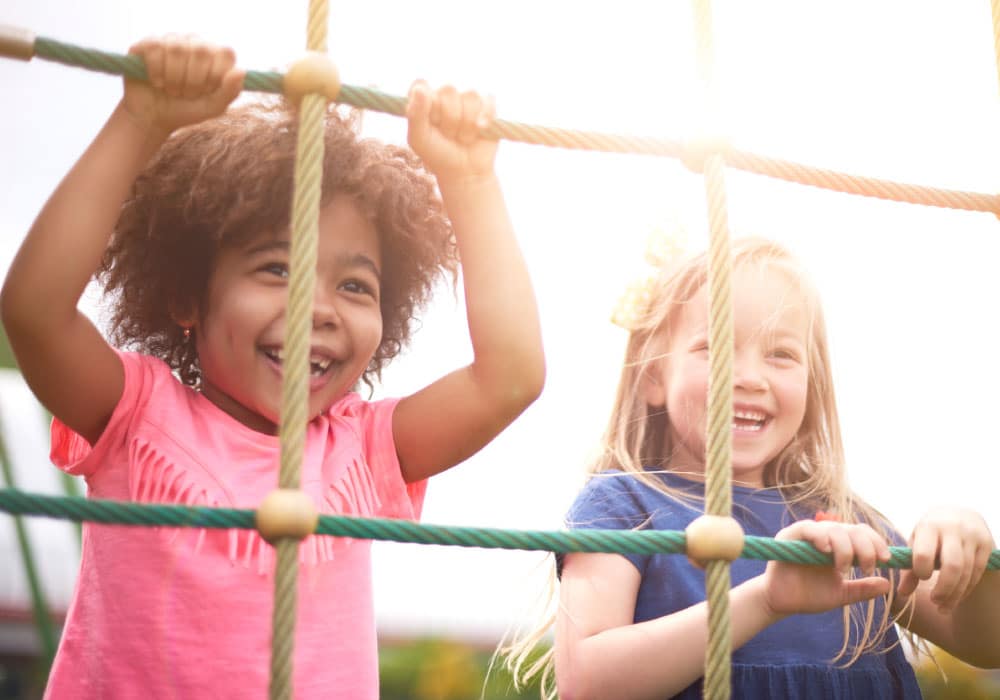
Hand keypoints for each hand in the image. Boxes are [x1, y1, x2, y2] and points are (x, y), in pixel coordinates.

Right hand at [122, 36, 244, 138]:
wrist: (155, 117)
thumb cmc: (188, 109)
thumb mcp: (213, 107)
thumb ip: (230, 91)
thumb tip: (240, 71)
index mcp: (215, 55)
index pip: (225, 53)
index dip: (216, 76)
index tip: (207, 91)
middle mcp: (195, 42)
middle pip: (201, 50)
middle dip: (194, 81)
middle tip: (187, 94)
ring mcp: (172, 40)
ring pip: (177, 49)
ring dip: (174, 79)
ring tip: (172, 90)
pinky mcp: (149, 43)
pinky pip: (155, 49)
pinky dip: (157, 72)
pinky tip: (157, 82)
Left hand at [405, 81, 496, 184]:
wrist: (464, 171)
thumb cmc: (437, 153)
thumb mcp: (419, 139)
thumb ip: (415, 114)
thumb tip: (420, 89)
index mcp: (425, 97)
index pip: (422, 84)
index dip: (428, 105)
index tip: (430, 123)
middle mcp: (446, 93)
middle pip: (449, 90)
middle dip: (449, 120)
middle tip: (448, 135)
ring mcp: (467, 98)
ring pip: (470, 97)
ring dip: (466, 125)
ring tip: (462, 136)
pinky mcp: (487, 105)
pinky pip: (488, 102)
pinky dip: (484, 119)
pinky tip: (479, 131)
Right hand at [762, 519, 891, 617]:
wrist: (782, 603)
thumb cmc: (809, 596)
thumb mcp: (842, 593)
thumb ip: (862, 588)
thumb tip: (887, 584)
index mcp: (838, 545)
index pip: (861, 533)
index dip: (876, 542)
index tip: (886, 560)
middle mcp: (825, 536)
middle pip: (852, 529)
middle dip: (865, 547)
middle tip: (867, 566)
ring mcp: (807, 534)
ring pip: (833, 528)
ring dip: (844, 547)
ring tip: (843, 568)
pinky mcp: (789, 536)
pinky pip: (807, 529)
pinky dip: (819, 536)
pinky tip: (826, 551)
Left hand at [897, 507, 993, 612]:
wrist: (960, 514)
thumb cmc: (931, 533)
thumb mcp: (916, 543)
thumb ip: (909, 568)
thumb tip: (902, 593)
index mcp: (929, 526)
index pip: (924, 553)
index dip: (921, 570)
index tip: (921, 578)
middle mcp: (952, 529)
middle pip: (952, 566)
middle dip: (943, 588)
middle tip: (934, 601)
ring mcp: (972, 537)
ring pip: (966, 572)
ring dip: (955, 594)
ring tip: (943, 607)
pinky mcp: (987, 544)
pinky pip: (977, 573)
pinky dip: (966, 589)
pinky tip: (956, 597)